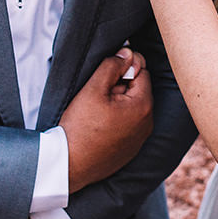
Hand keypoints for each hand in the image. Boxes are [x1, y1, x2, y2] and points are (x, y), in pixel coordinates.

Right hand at [59, 49, 152, 192]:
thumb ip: (112, 65)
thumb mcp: (93, 89)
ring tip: (95, 112)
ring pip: (131, 108)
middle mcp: (147, 124)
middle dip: (119, 86)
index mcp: (143, 106)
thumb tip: (128, 53)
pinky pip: (127, 126)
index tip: (104, 76)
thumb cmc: (80, 127)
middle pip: (137, 90)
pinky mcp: (129, 150)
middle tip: (96, 95)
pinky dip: (115, 120)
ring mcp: (139, 139)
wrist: (69, 165)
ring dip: (116, 103)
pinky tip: (97, 126)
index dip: (122, 68)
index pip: (141, 71)